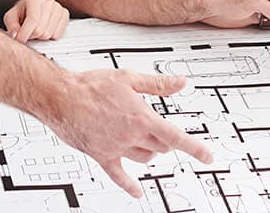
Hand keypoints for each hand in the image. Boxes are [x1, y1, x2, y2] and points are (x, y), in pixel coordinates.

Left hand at [3, 0, 70, 41]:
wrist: (31, 9)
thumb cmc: (21, 13)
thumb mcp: (11, 17)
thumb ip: (12, 26)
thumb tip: (15, 35)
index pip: (33, 19)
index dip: (25, 33)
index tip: (20, 41)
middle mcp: (48, 1)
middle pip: (40, 29)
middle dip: (31, 36)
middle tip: (27, 33)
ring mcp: (58, 8)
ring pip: (49, 34)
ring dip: (40, 37)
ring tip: (35, 31)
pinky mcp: (65, 15)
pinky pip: (58, 35)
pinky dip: (49, 37)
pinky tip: (44, 30)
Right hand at [46, 70, 213, 196]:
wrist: (61, 97)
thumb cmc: (91, 85)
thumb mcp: (128, 78)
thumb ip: (157, 84)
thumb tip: (180, 83)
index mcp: (142, 117)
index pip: (176, 136)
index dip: (195, 148)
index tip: (208, 156)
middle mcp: (131, 136)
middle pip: (160, 147)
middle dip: (165, 140)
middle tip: (161, 130)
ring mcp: (117, 148)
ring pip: (145, 158)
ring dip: (151, 153)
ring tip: (147, 143)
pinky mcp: (102, 156)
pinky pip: (119, 176)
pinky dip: (129, 185)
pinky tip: (137, 191)